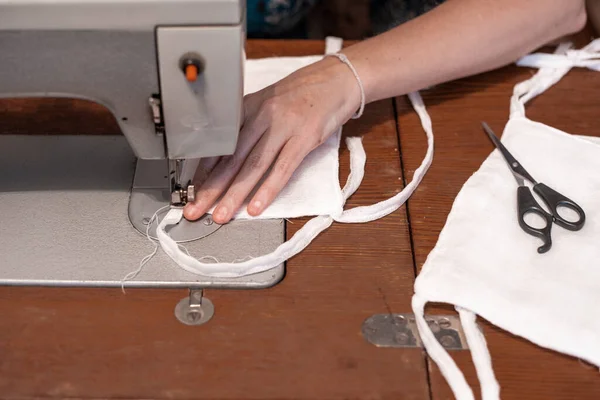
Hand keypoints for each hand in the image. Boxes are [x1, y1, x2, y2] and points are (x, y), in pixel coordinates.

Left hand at [183, 56, 360, 223]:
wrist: (338, 77)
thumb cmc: (304, 92)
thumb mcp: (269, 101)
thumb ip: (249, 124)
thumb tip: (227, 155)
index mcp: (249, 107)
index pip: (220, 144)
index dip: (203, 171)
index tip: (191, 191)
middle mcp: (262, 116)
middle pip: (231, 158)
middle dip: (210, 188)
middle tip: (194, 210)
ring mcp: (284, 126)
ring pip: (253, 166)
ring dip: (234, 194)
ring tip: (220, 215)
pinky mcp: (306, 137)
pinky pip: (283, 168)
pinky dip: (268, 190)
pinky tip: (256, 207)